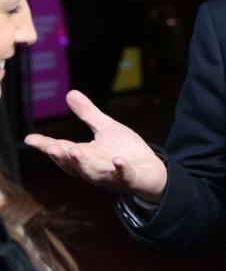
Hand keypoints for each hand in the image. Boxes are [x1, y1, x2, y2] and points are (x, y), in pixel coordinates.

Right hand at [25, 90, 167, 202]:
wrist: (151, 172)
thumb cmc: (125, 151)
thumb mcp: (106, 128)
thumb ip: (88, 114)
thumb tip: (70, 93)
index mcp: (86, 156)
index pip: (62, 150)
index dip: (46, 146)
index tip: (29, 139)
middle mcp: (94, 168)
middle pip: (74, 164)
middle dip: (62, 156)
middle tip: (50, 147)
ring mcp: (112, 175)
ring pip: (94, 172)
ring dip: (84, 163)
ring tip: (74, 151)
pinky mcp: (132, 178)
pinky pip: (125, 175)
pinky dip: (121, 169)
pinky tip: (118, 160)